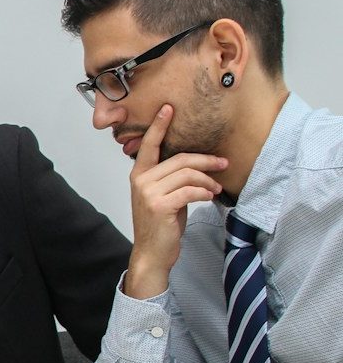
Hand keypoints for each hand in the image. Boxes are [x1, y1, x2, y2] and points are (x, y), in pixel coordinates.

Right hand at [124, 104, 226, 298]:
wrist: (152, 252)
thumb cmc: (160, 225)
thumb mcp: (163, 196)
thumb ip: (171, 178)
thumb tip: (197, 164)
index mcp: (139, 175)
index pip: (149, 145)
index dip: (159, 126)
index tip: (168, 109)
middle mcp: (141, 180)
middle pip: (179, 159)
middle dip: (206, 160)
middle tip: (223, 163)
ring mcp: (148, 192)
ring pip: (187, 174)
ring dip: (208, 180)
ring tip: (216, 188)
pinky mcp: (160, 205)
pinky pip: (190, 190)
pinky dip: (204, 192)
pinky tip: (209, 196)